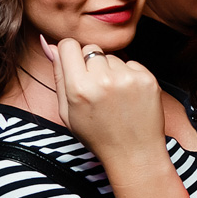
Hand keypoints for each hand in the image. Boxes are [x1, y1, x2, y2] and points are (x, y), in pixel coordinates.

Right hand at [43, 36, 163, 166]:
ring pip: (112, 57)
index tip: (75, 66)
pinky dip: (129, 76)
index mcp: (79, 88)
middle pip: (91, 49)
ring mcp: (128, 78)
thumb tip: (49, 44)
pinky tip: (129, 97)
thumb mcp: (67, 111)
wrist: (134, 154)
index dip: (70, 54)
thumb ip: (58, 75)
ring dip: (111, 71)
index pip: (69, 45)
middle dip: (91, 65)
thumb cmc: (98, 135)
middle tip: (97, 90)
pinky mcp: (147, 79)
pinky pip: (132, 64)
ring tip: (115, 98)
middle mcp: (103, 79)